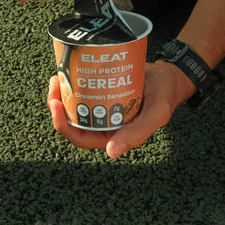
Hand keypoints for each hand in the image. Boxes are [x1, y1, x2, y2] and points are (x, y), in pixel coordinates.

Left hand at [47, 61, 195, 158]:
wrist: (169, 75)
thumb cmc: (164, 95)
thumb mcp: (156, 113)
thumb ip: (138, 133)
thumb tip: (111, 153)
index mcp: (113, 136)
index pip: (81, 138)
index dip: (64, 125)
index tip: (56, 104)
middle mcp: (103, 125)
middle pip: (72, 122)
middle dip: (57, 106)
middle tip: (55, 83)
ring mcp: (100, 109)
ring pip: (73, 107)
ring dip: (61, 94)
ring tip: (57, 76)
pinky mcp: (100, 94)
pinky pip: (80, 93)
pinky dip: (71, 84)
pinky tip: (66, 71)